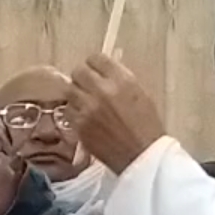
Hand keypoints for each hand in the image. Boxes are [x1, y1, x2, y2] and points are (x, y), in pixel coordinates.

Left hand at [68, 53, 167, 172]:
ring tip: (86, 103)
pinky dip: (73, 112)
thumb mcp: (140, 94)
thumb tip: (102, 71)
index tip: (95, 70)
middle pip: (78, 71)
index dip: (94, 64)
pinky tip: (84, 118)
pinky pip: (67, 110)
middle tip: (87, 86)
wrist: (142, 156)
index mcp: (122, 80)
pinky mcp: (79, 124)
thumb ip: (119, 79)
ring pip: (69, 90)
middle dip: (82, 78)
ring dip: (76, 94)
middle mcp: (103, 90)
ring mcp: (88, 108)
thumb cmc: (146, 126)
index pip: (96, 58)